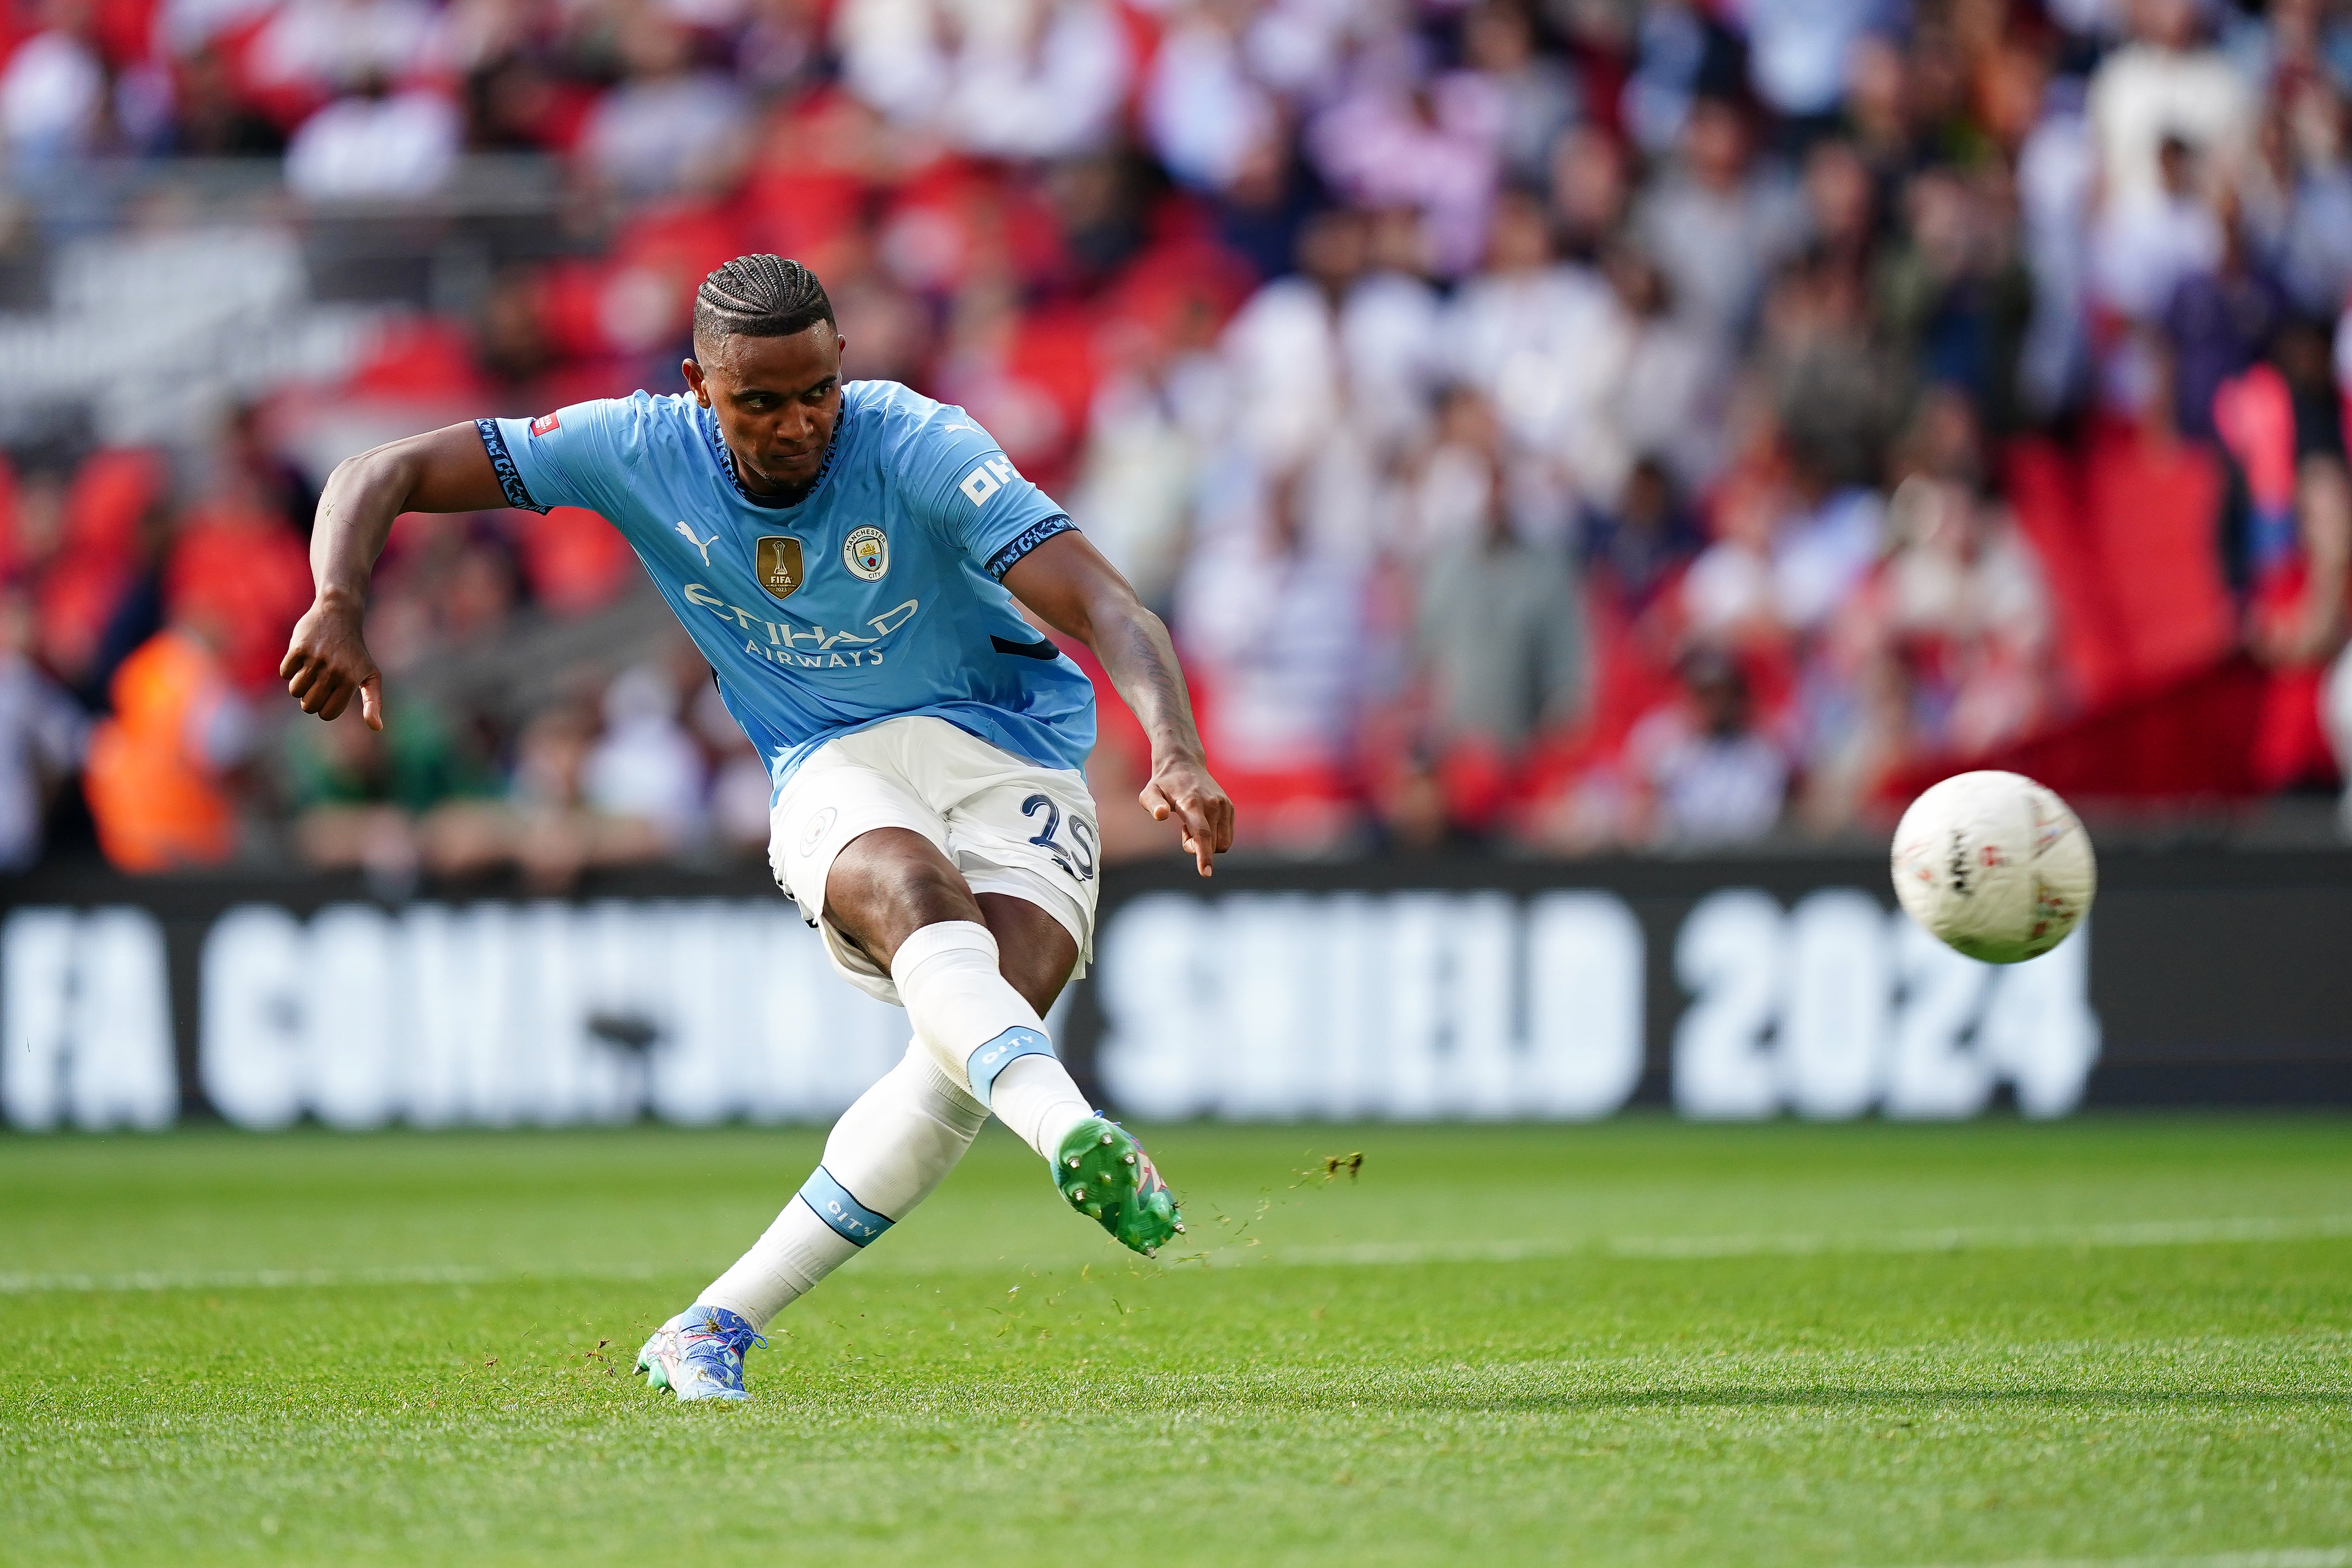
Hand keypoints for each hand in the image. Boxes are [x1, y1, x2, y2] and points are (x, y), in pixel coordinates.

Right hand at [279, 596, 383, 729]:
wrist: (339, 615)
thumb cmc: (356, 652)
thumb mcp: (371, 675)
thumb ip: (373, 702)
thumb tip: (377, 728)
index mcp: (350, 681)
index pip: (326, 714)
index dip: (324, 708)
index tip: (330, 694)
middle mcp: (333, 670)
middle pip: (308, 706)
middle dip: (310, 699)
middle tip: (320, 681)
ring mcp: (315, 659)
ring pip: (295, 691)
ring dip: (300, 684)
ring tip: (312, 669)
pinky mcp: (298, 648)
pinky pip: (285, 673)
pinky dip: (290, 669)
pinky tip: (303, 657)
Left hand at [1140, 753, 1234, 875]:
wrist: (1184, 763)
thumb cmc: (1163, 783)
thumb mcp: (1149, 792)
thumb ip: (1152, 804)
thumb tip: (1160, 815)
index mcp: (1193, 803)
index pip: (1202, 834)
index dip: (1204, 855)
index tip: (1206, 873)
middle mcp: (1213, 804)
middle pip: (1212, 844)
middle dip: (1197, 848)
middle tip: (1182, 831)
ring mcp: (1224, 805)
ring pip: (1222, 843)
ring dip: (1208, 843)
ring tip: (1192, 825)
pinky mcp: (1230, 807)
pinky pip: (1226, 836)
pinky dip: (1214, 837)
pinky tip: (1202, 822)